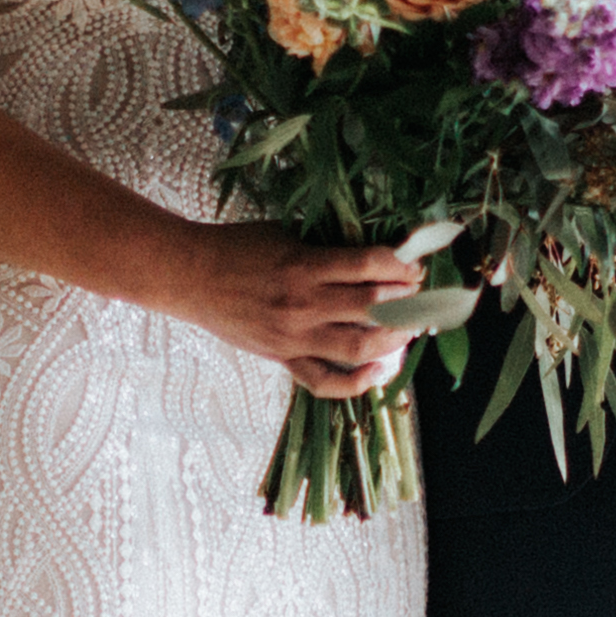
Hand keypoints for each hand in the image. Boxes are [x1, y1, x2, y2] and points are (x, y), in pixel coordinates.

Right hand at [165, 223, 420, 394]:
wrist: (190, 277)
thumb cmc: (237, 248)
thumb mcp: (285, 234)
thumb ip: (325, 247)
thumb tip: (374, 255)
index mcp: (304, 265)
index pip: (369, 266)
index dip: (402, 266)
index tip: (417, 264)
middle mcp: (303, 304)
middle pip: (374, 308)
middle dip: (410, 301)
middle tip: (425, 295)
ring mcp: (294, 337)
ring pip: (359, 347)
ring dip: (395, 339)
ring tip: (411, 328)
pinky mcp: (283, 358)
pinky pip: (325, 382)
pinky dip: (357, 382)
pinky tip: (379, 369)